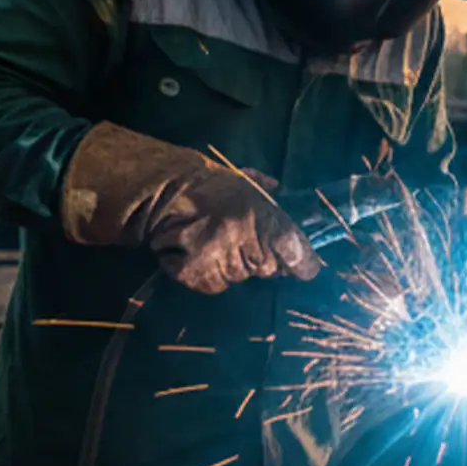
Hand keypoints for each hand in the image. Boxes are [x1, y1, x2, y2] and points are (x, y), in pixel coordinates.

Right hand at [59, 123, 326, 294]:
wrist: (161, 194)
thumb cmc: (208, 185)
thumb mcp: (244, 181)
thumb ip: (265, 189)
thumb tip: (279, 188)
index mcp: (266, 221)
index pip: (298, 255)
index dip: (304, 264)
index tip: (305, 268)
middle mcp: (249, 246)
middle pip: (268, 269)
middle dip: (260, 259)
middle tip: (240, 240)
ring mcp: (223, 265)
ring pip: (239, 278)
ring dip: (232, 266)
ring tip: (213, 242)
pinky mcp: (198, 277)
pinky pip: (214, 285)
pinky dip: (207, 274)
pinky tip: (196, 253)